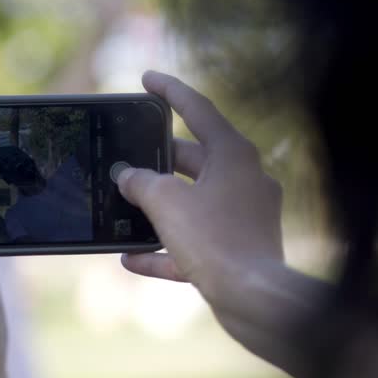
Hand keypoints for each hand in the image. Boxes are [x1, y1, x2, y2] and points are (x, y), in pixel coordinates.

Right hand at [118, 71, 284, 333]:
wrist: (255, 298)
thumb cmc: (216, 241)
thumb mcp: (166, 203)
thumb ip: (140, 183)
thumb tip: (128, 177)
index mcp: (234, 154)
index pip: (199, 108)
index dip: (169, 91)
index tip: (147, 79)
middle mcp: (245, 179)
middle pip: (194, 159)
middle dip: (157, 160)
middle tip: (128, 156)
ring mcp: (245, 215)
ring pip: (192, 202)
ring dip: (156, 209)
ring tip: (123, 208)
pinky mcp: (239, 249)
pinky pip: (195, 241)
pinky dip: (165, 248)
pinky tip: (131, 259)